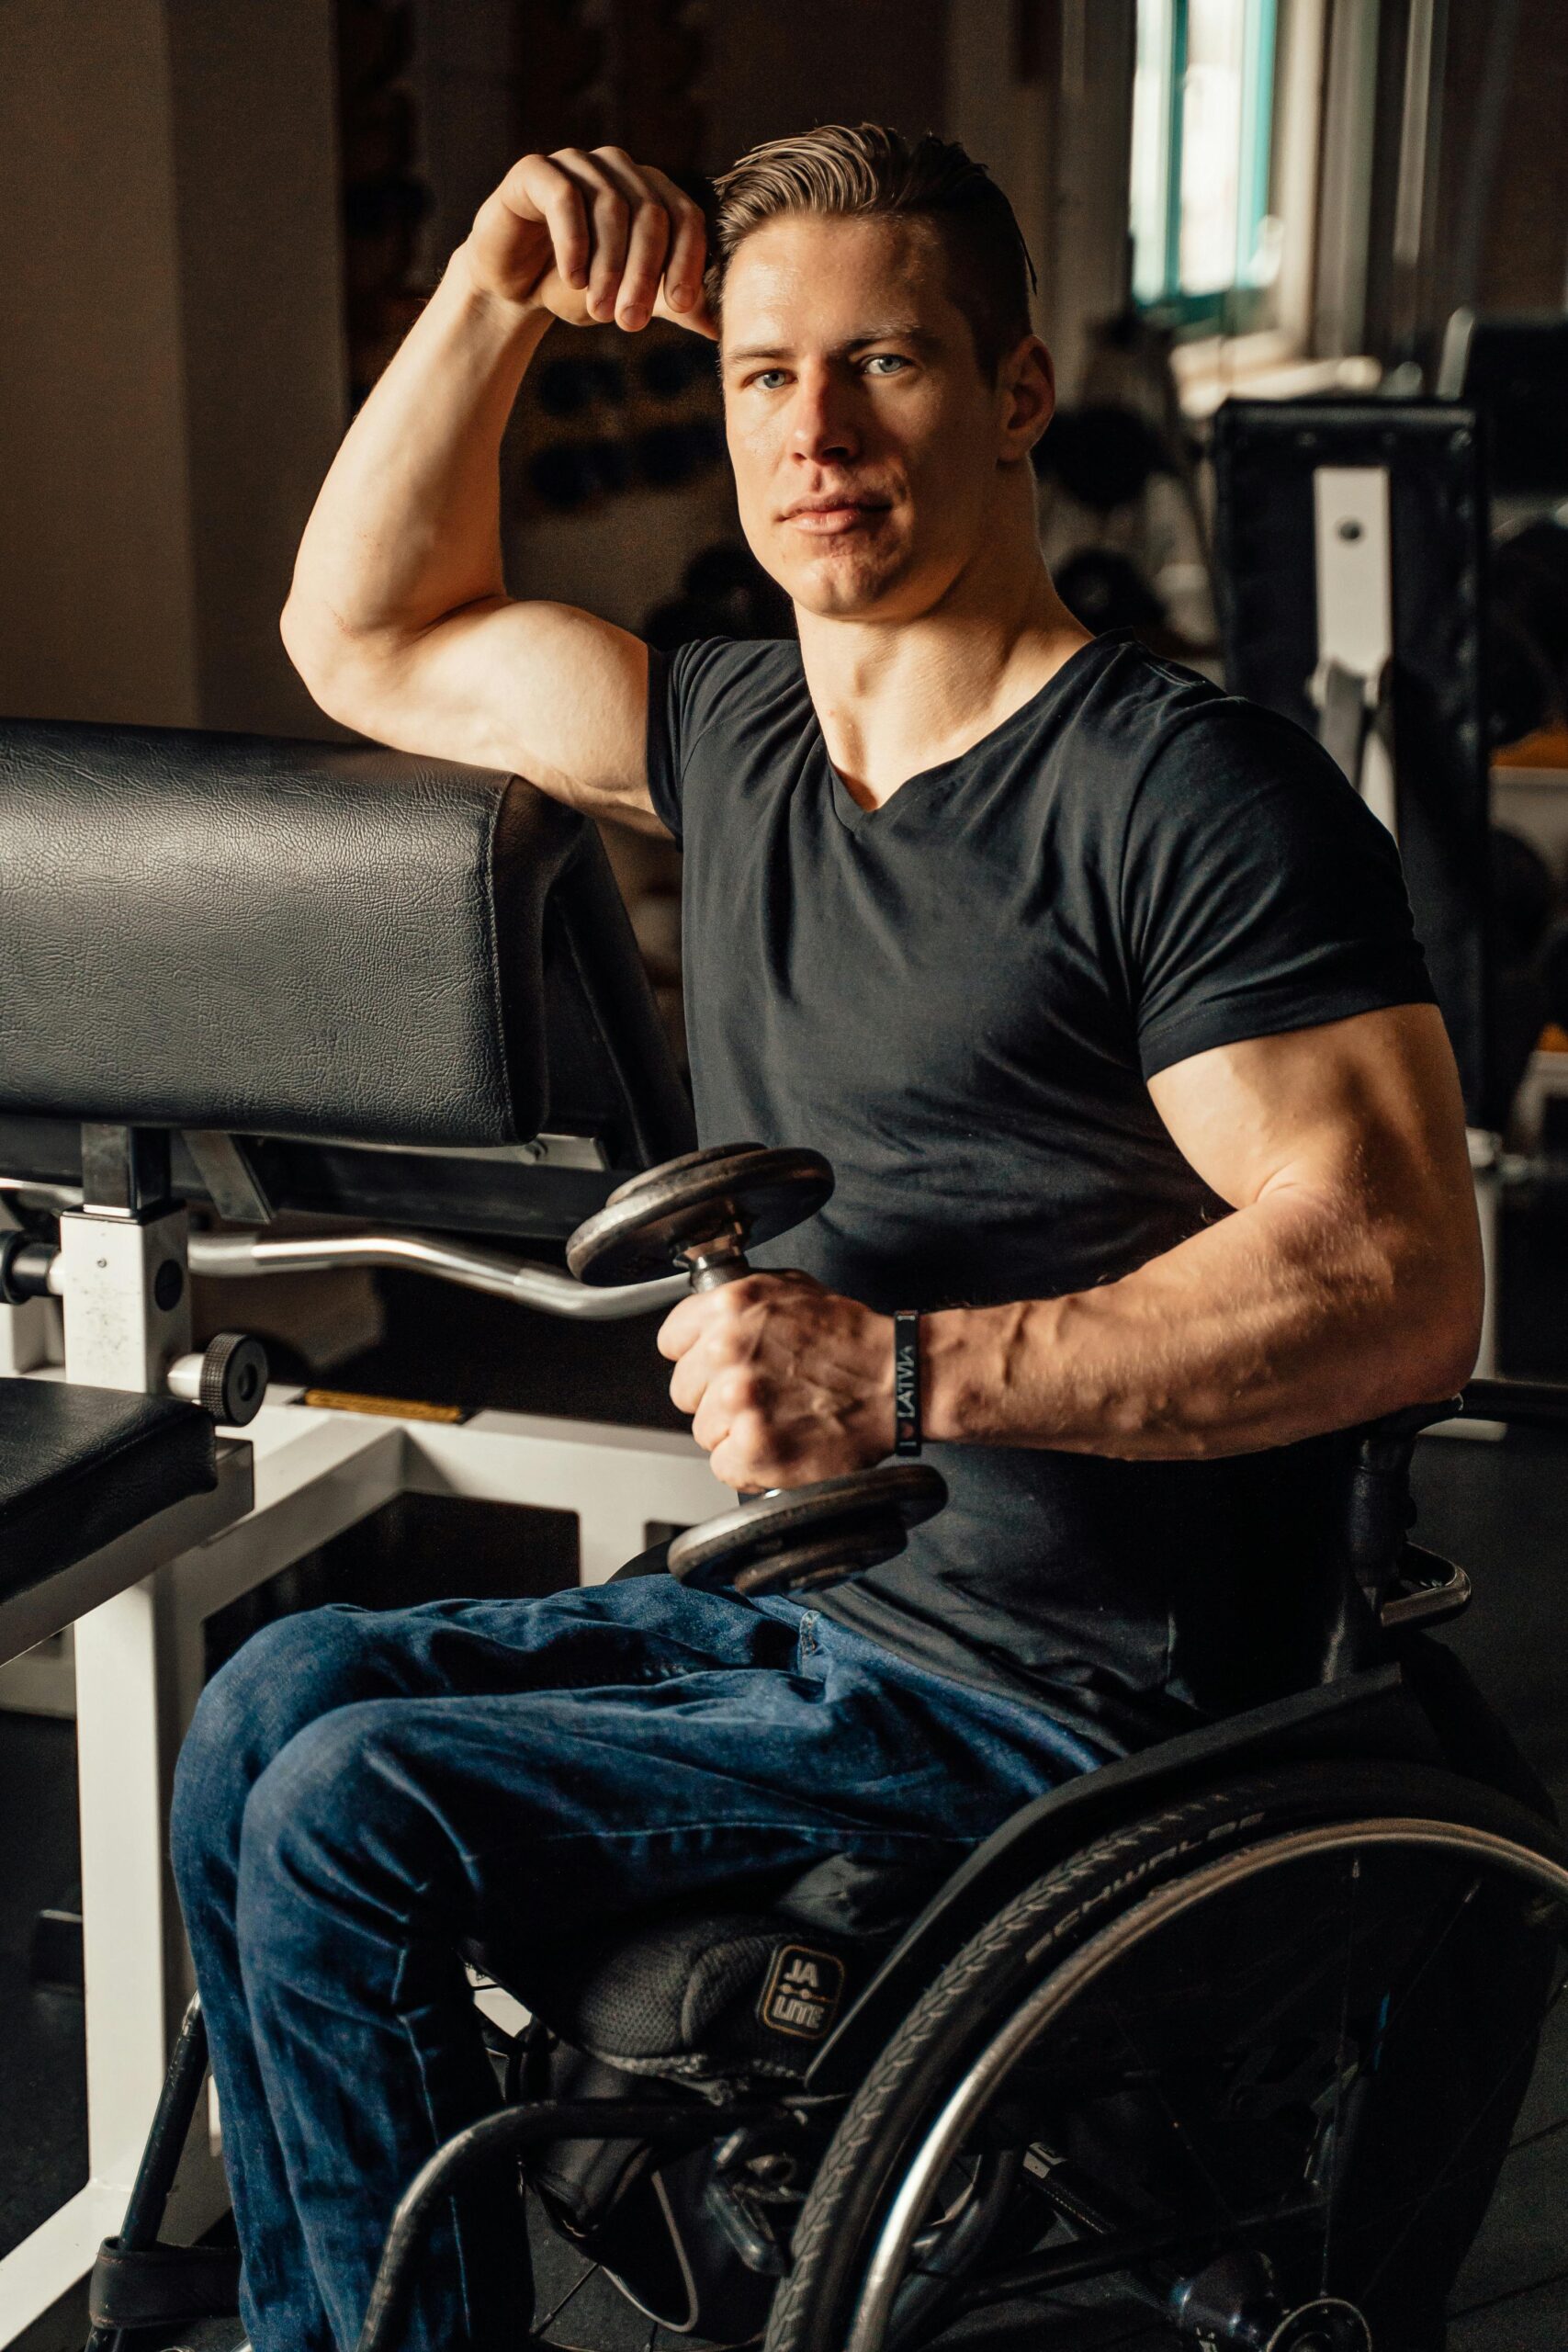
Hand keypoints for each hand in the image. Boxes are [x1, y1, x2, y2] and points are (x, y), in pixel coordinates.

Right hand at [461, 146, 715, 336]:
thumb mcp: (630, 298)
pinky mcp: (535, 170)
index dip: (688, 260)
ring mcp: (576, 163)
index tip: (681, 306)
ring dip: (609, 266)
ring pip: (610, 205)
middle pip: (650, 212)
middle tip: (631, 322)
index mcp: (650, 191)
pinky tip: (573, 279)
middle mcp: (618, 168)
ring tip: (601, 311)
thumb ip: (671, 304)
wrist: (512, 288)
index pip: (686, 215)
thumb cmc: (576, 288)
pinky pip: (564, 196)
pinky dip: (573, 242)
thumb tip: (717, 327)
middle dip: (644, 273)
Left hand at [658, 1272, 894, 1490]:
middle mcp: (728, 1351)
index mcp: (730, 1307)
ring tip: (778, 1418)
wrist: (897, 1379)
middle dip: (715, 1397)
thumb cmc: (850, 1338)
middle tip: (759, 1395)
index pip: (671, 1342)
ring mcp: (740, 1403)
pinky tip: (782, 1443)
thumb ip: (735, 1303)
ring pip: (705, 1432)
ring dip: (735, 1432)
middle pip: (683, 1391)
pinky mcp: (755, 1449)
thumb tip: (699, 1324)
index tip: (717, 1367)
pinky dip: (751, 1465)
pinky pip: (725, 1467)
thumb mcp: (788, 1289)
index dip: (697, 1357)